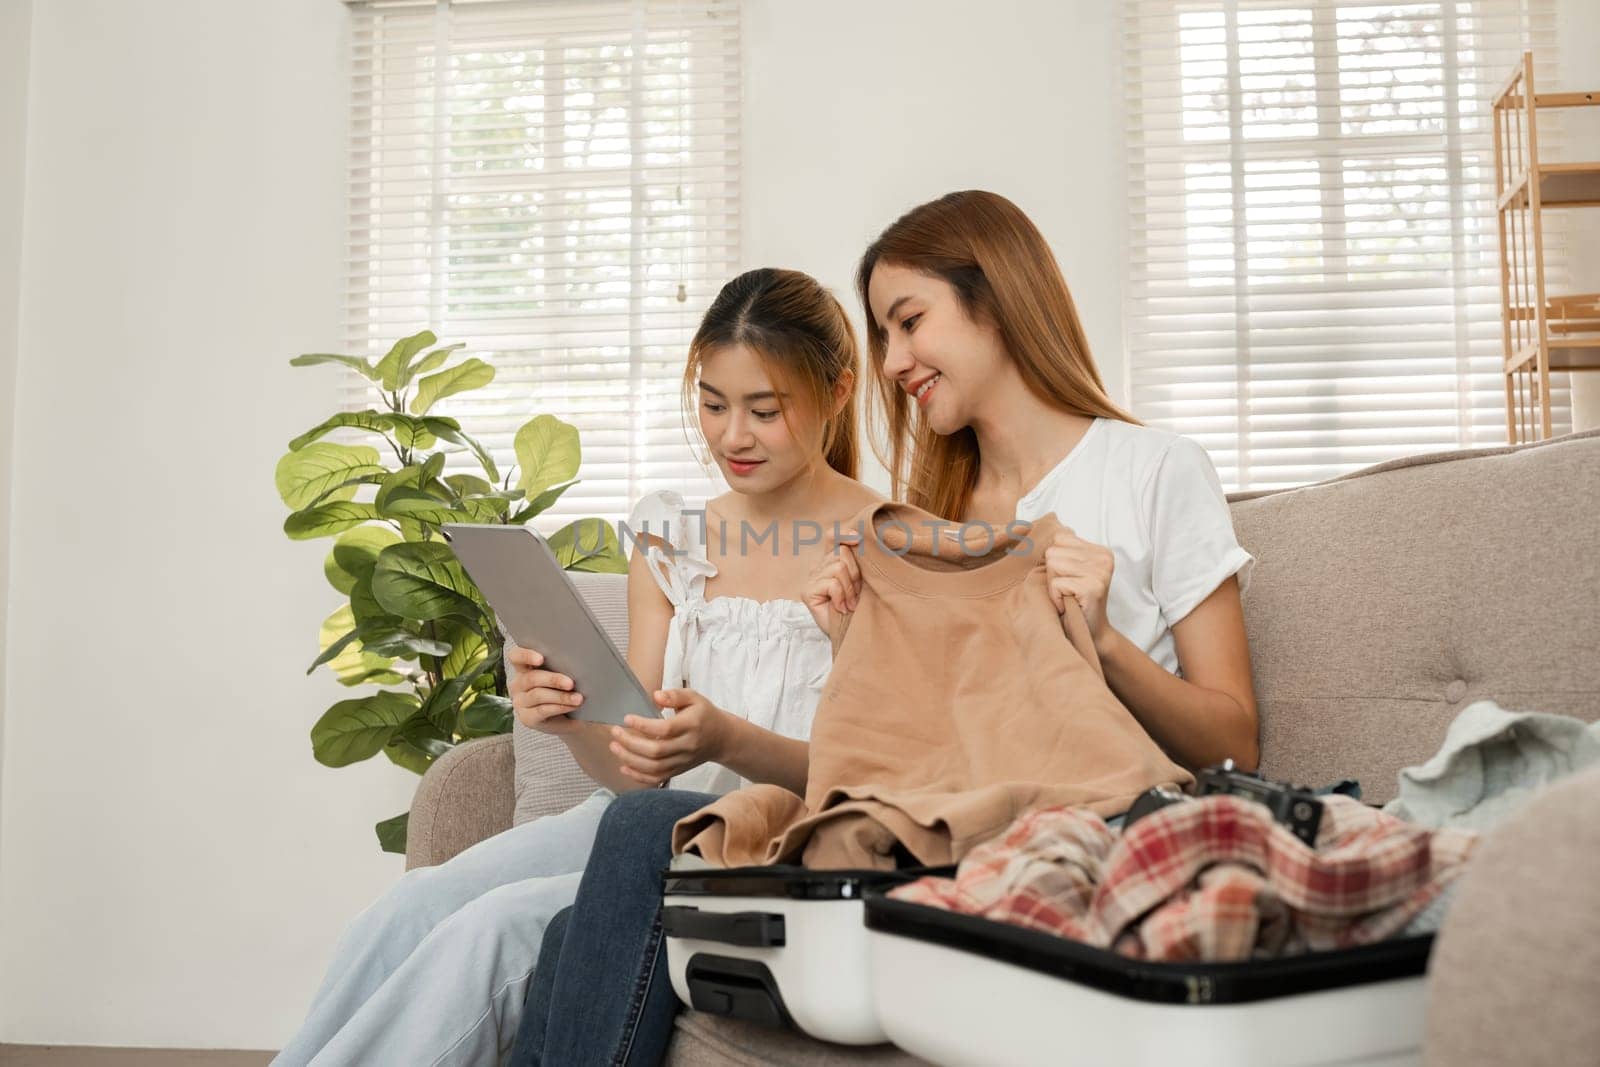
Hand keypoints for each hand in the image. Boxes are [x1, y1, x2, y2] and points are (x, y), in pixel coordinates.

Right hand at [506, 644, 584, 735]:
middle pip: (532, 678)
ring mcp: (520, 702)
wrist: (568, 717)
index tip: (541, 659)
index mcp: (523, 668)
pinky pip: (542, 710)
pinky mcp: (527, 718)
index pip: (515, 656)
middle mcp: (518, 684)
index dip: (526, 655)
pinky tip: (572, 706)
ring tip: (578, 698)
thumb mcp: (561, 675)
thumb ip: (560, 666)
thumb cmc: (564, 688)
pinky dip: (560, 707)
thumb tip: (577, 661)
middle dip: (553, 680)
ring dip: (560, 696)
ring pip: (538, 695)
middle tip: (570, 683)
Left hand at [608, 688, 733, 786]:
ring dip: (630, 760)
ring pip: (654, 767)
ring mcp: (682, 761)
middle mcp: (687, 746)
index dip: (643, 725)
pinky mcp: (678, 771)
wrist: (722, 739)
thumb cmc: (704, 715)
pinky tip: (624, 767)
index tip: (627, 718)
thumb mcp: (694, 698)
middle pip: (656, 751)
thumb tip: (655, 695)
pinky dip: (638, 776)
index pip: (665, 729)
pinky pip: (657, 778)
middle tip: (615, 732)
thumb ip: (675, 695)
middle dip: (631, 743)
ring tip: (614, 747)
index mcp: (691, 725)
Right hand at [803, 529, 861, 632]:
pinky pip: (832, 584)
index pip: (832, 537)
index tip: (857, 539)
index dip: (843, 534)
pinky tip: (841, 608)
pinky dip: (841, 597)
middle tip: (857, 594)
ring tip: (850, 603)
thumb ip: (858, 563)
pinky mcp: (807, 591)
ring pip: (838, 568)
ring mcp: (811, 579)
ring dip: (850, 589)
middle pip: (841, 553)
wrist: (848, 634)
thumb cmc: (857, 609)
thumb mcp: (861, 581)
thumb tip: (861, 541)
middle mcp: (818, 567)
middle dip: (855, 574)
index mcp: (831, 562)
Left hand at [1044, 528, 1115, 653]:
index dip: (1056, 560)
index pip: (1059, 538)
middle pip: (1053, 552)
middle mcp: (1104, 558)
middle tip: (1068, 590)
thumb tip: (1048, 528)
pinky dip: (1056, 597)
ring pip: (1053, 565)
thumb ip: (1064, 550)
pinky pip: (1056, 584)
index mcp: (1101, 551)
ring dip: (1053, 586)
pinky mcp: (1092, 588)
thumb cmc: (1075, 601)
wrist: (1091, 633)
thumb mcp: (1072, 570)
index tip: (1069, 577)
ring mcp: (1100, 573)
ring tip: (1068, 596)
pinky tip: (1069, 604)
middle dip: (1053, 574)